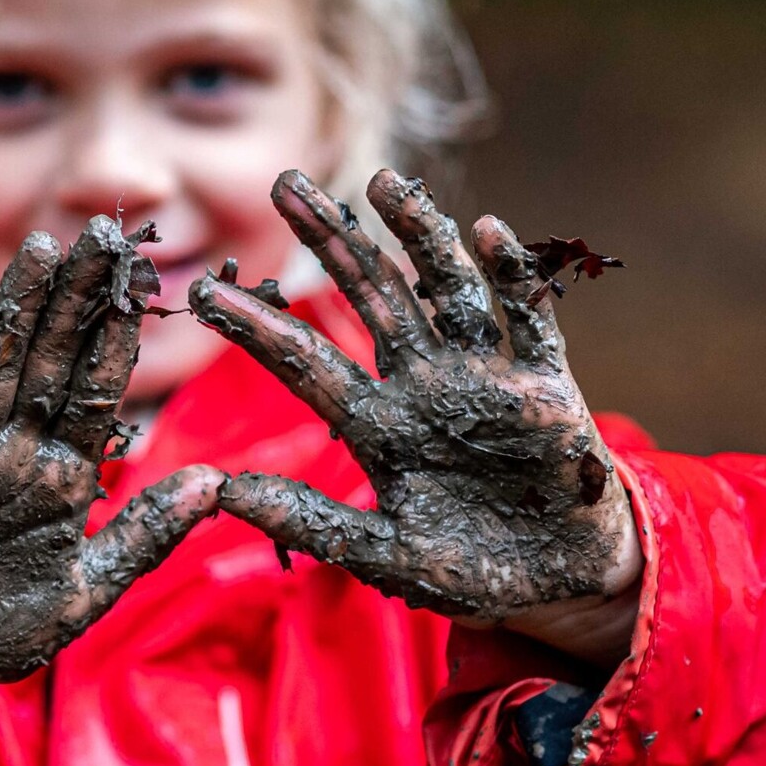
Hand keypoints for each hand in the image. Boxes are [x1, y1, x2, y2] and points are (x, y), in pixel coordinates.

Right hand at [0, 217, 221, 765]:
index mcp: (62, 470)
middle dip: (74, 298)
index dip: (118, 336)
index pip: (96, 389)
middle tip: (103, 230)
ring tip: (41, 252)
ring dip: (14, 313)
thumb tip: (215, 485)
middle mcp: (13, 450)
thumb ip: (146, 536)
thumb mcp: (90, 590)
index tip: (145, 277)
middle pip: (47, 360)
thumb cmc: (5, 626)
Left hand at [189, 170, 639, 662]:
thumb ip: (311, 523)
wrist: (562, 583)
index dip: (256, 327)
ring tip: (384, 182)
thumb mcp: (384, 556)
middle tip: (284, 181)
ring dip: (420, 233)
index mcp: (378, 424)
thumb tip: (221, 492)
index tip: (202, 290)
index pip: (306, 362)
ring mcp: (485, 376)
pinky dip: (512, 277)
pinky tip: (489, 232)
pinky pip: (528, 319)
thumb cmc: (471, 569)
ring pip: (445, 288)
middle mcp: (424, 383)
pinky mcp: (546, 384)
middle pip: (371, 295)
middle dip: (330, 238)